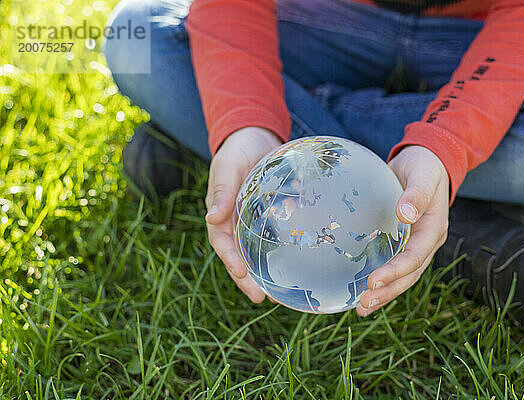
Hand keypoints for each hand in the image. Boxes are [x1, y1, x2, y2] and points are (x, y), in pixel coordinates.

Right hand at [205, 127, 282, 302]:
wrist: (255, 137)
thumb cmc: (237, 150)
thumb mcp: (228, 166)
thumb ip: (222, 191)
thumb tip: (211, 218)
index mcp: (220, 212)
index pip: (222, 242)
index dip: (231, 260)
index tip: (243, 275)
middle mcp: (234, 221)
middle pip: (239, 254)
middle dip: (248, 278)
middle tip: (263, 298)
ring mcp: (251, 220)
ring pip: (256, 251)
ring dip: (264, 272)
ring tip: (279, 293)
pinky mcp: (269, 216)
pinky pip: (274, 237)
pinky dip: (280, 252)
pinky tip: (295, 264)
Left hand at [356, 145, 449, 316]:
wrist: (425, 162)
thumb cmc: (424, 166)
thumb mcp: (423, 174)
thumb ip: (417, 193)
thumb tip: (406, 214)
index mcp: (433, 228)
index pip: (415, 256)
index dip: (395, 271)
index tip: (373, 280)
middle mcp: (427, 242)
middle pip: (410, 274)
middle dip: (388, 291)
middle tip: (364, 303)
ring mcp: (416, 244)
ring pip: (403, 275)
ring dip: (385, 293)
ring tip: (362, 308)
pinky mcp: (403, 242)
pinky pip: (393, 265)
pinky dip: (382, 280)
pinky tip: (361, 291)